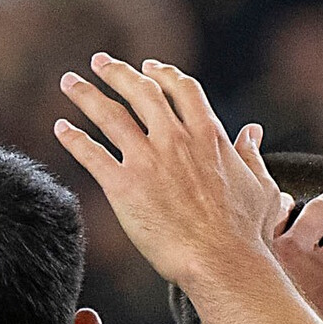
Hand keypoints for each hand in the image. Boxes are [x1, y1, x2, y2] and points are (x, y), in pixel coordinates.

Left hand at [54, 53, 279, 291]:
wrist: (222, 261)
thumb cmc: (246, 233)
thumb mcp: (261, 187)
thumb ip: (252, 156)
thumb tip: (252, 132)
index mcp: (208, 136)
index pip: (182, 90)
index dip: (164, 74)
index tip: (150, 67)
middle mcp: (175, 139)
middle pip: (141, 91)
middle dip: (117, 72)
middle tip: (100, 62)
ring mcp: (148, 161)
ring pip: (109, 114)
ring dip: (86, 94)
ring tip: (70, 82)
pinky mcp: (123, 186)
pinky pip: (91, 154)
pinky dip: (73, 138)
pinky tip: (61, 128)